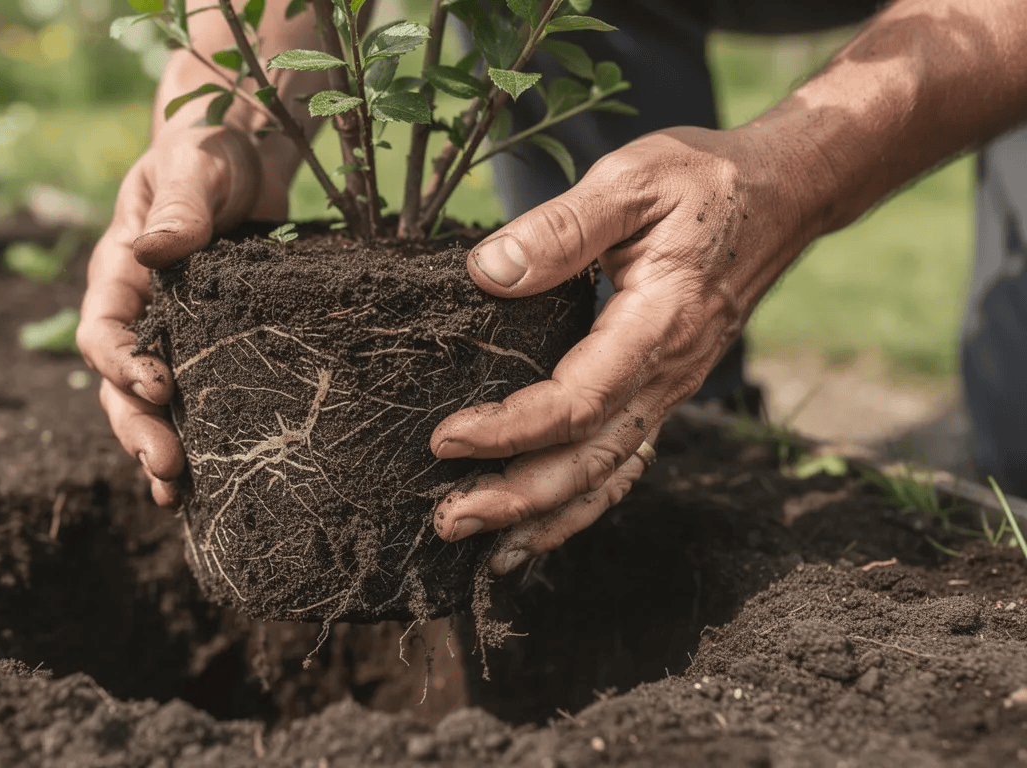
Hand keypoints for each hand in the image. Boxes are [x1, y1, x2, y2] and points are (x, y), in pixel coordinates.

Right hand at [77, 125, 285, 506]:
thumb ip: (179, 208)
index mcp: (120, 272)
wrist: (249, 150)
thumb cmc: (211, 151)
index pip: (104, 331)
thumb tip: (150, 250)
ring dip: (158, 449)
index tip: (159, 387)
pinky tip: (205, 485)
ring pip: (147, 405)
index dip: (123, 364)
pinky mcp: (214, 347)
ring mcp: (174, 335)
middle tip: (167, 468)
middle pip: (119, 385)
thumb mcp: (195, 167)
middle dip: (137, 429)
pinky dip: (197, 440)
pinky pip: (195, 401)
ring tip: (176, 494)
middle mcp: (139, 313)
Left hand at [429, 126, 812, 573]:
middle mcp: (668, 374)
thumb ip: (560, 228)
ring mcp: (670, 388)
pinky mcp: (664, 387)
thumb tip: (488, 271)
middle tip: (449, 521)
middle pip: (590, 462)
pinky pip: (623, 460)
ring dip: (547, 515)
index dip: (509, 432)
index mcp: (657, 326)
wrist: (785, 194)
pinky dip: (583, 501)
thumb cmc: (707, 182)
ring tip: (487, 547)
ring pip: (608, 474)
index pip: (575, 404)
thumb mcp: (632, 180)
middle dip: (517, 501)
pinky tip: (543, 523)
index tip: (446, 440)